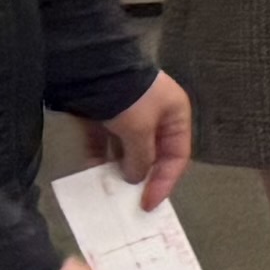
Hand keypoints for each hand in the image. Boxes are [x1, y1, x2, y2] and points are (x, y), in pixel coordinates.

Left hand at [79, 74, 194, 209]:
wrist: (91, 67)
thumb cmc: (129, 97)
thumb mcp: (140, 129)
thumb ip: (142, 158)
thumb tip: (135, 178)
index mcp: (175, 114)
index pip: (177, 156)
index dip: (165, 181)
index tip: (149, 203)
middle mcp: (154, 116)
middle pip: (152, 155)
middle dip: (141, 178)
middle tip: (130, 202)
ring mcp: (126, 116)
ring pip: (126, 151)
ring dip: (118, 171)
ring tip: (109, 192)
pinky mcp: (102, 116)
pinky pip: (103, 144)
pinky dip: (99, 159)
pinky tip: (92, 175)